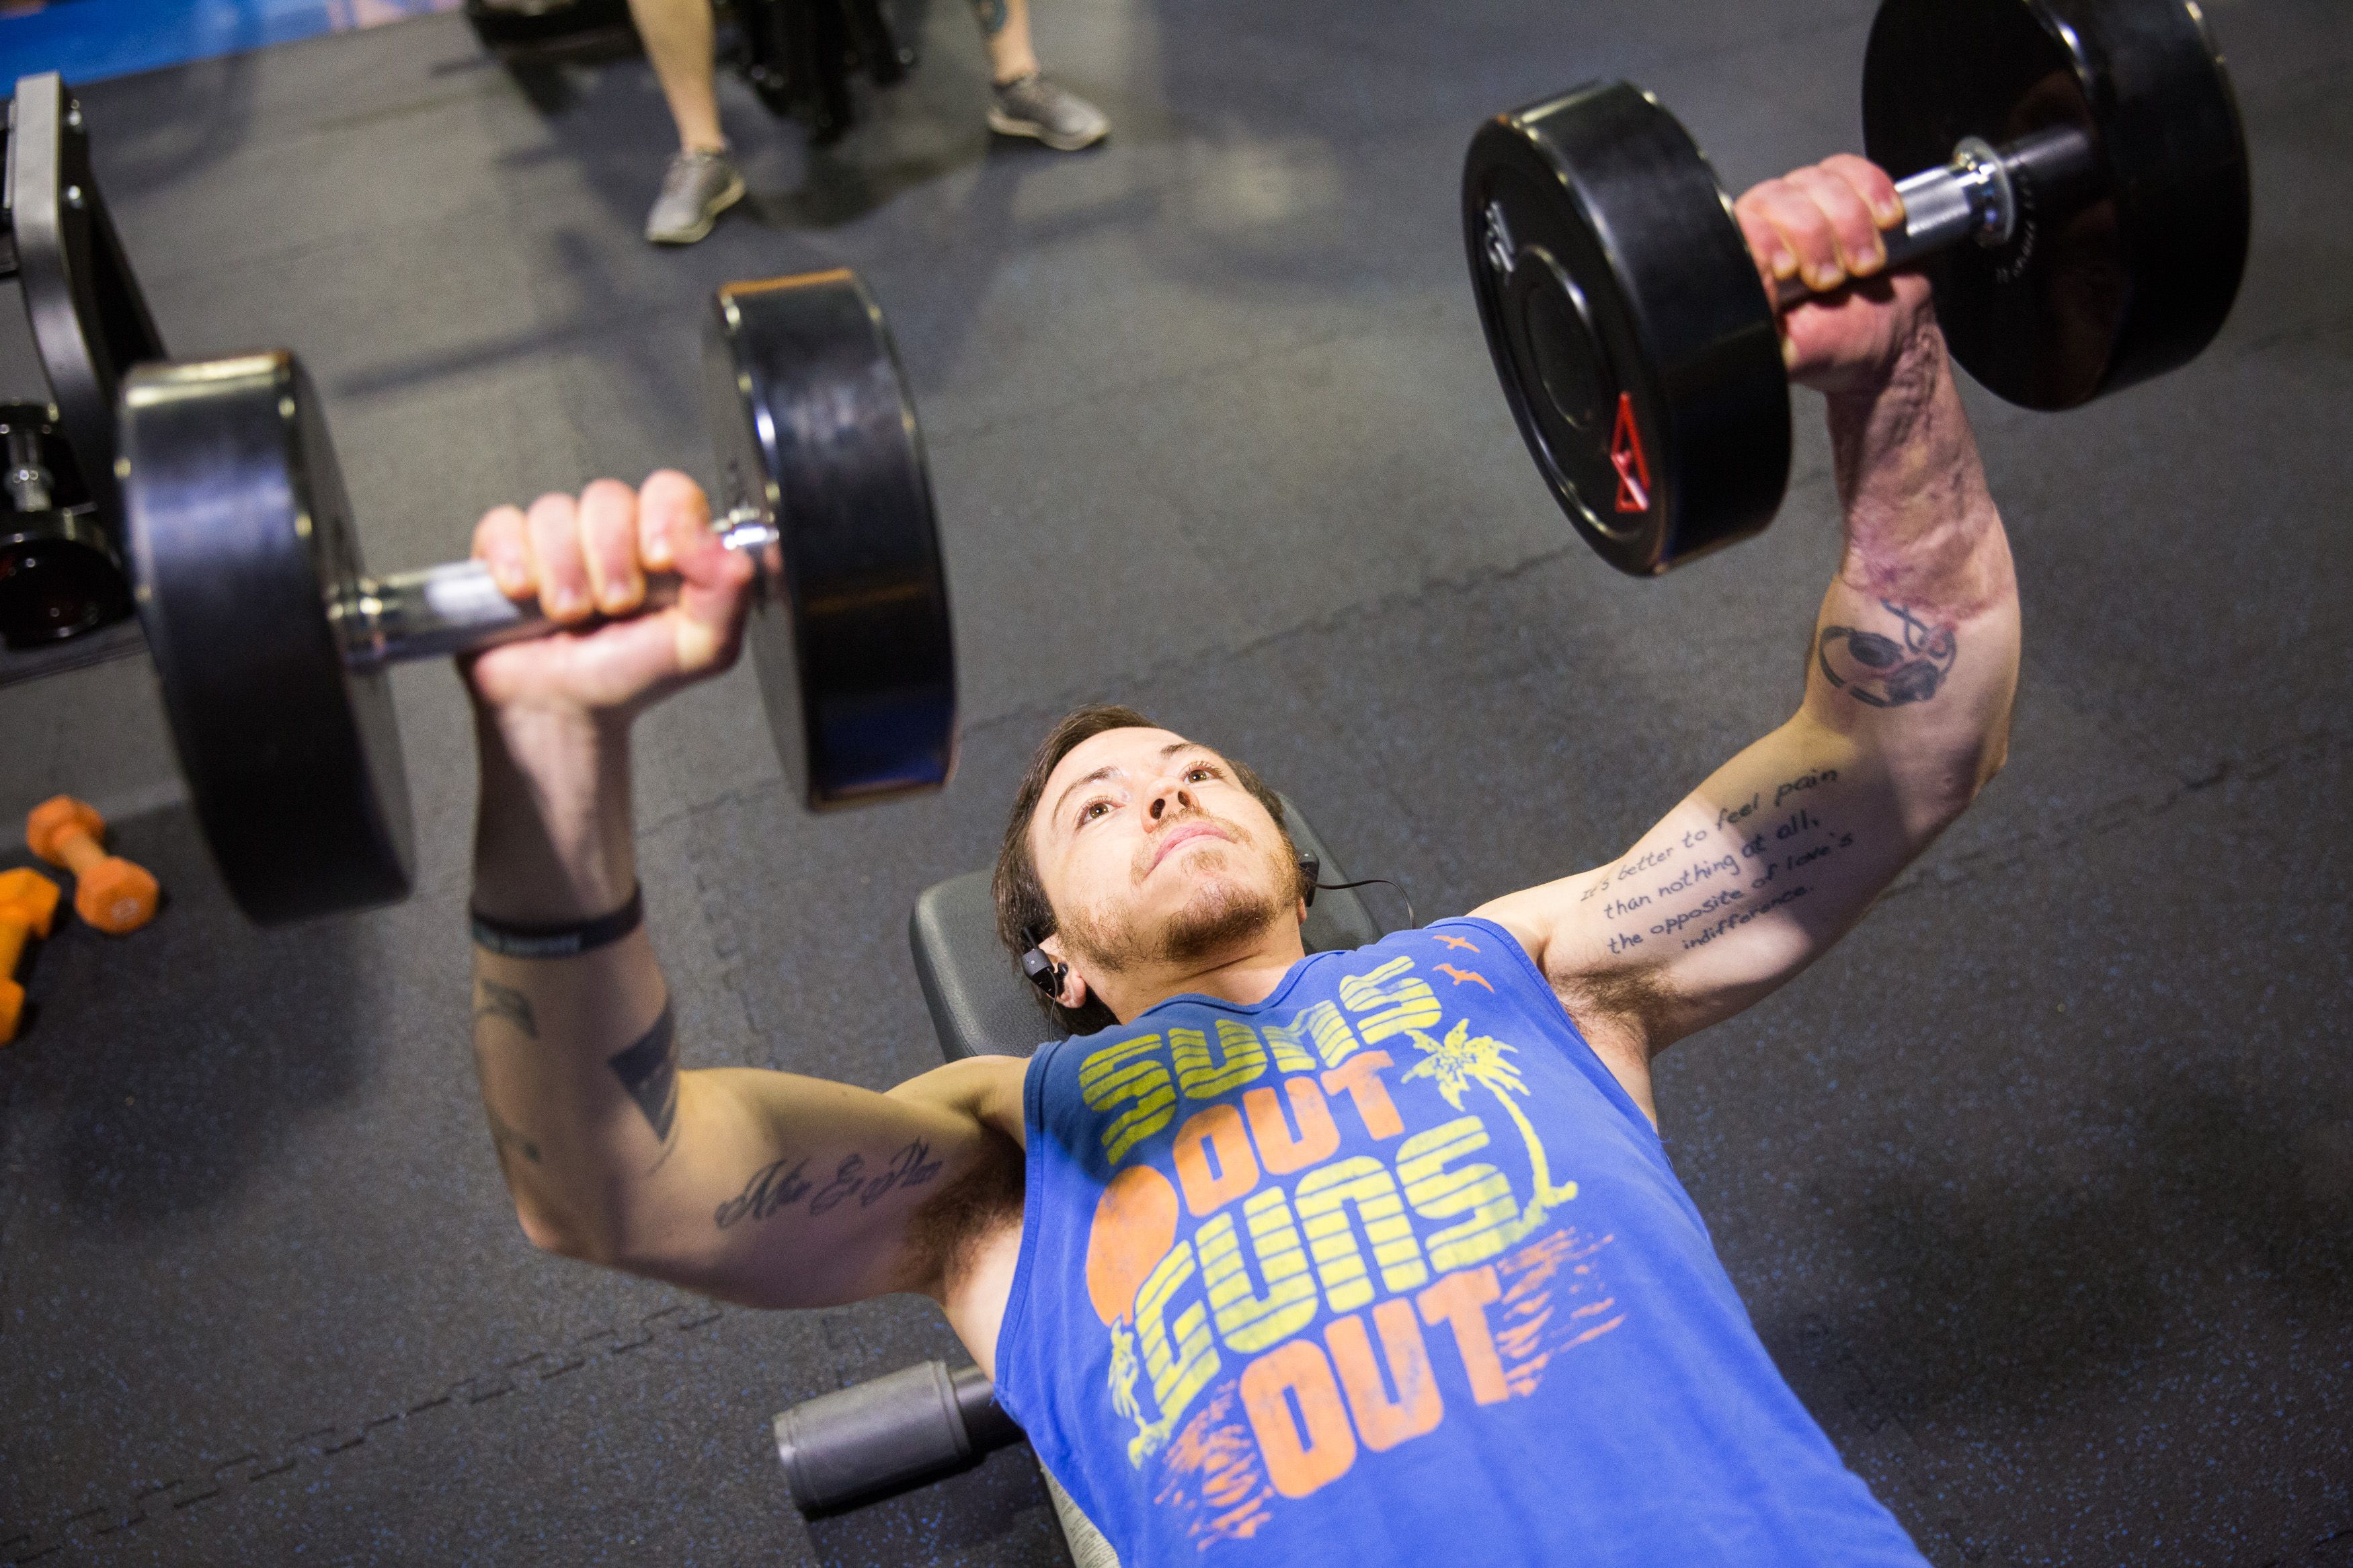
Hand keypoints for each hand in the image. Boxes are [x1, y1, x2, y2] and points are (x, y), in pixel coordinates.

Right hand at [462, 470, 753, 721]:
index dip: (663, 515)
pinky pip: (503, 525)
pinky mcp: (506, 552)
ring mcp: (557, 540)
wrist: (567, 713)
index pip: (669, 491)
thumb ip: (728, 593)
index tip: (658, 559)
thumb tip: (724, 549)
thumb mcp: (704, 646)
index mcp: (664, 544)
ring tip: (568, 615)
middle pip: (608, 497)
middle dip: (610, 558)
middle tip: (613, 605)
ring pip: (555, 512)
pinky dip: (513, 560)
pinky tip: (523, 593)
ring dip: (563, 570)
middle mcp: (612, 534)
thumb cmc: (632, 676)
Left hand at [1734, 155, 1937, 395]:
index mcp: (1748, 266)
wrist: (1893, 341)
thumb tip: (1738, 293)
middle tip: (1830, 279)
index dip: (1766, 240)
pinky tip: (1884, 222)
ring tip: (1864, 265)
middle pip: (1777, 196)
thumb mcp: (1786, 352)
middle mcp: (1773, 232)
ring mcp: (1810, 210)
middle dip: (1813, 236)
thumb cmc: (1837, 345)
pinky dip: (1873, 191)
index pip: (1739, 226)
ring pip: (1817, 181)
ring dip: (1850, 223)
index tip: (1789, 271)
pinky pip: (1852, 169)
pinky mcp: (1850, 194)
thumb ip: (1753, 328)